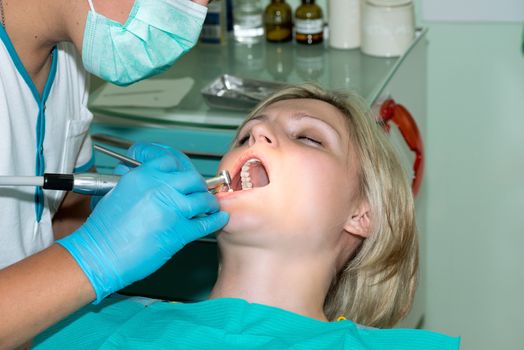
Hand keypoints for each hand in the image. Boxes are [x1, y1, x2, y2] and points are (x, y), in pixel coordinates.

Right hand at [58, 143, 227, 302]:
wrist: (100, 255)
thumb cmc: (103, 229)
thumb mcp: (113, 192)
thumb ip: (131, 179)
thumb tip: (134, 172)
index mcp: (142, 176)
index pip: (168, 158)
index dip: (175, 161)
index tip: (176, 165)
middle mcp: (160, 188)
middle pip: (191, 177)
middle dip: (196, 183)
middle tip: (196, 188)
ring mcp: (173, 209)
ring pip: (203, 198)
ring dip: (208, 201)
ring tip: (208, 204)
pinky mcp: (180, 232)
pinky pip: (206, 223)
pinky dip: (215, 220)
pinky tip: (218, 218)